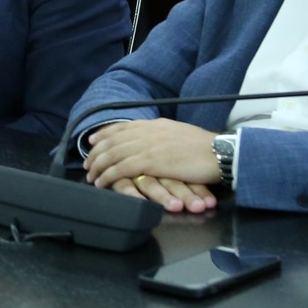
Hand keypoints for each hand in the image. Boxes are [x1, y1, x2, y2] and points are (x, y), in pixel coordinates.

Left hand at [84, 119, 220, 212]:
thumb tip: (156, 142)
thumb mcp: (182, 136)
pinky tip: (101, 182)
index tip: (93, 141)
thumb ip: (165, 137)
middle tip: (87, 164)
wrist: (220, 152)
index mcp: (157, 124)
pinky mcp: (152, 161)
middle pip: (114, 140)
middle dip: (97, 152)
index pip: (124, 127)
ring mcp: (150, 145)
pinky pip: (122, 168)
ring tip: (90, 176)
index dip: (105, 134)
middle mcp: (150, 131)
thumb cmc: (207, 149)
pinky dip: (108, 175)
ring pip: (114, 153)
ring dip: (99, 165)